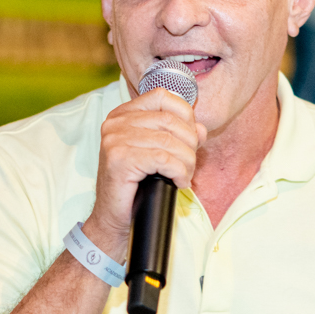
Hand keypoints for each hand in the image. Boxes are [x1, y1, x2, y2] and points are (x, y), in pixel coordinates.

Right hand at [83, 89, 206, 262]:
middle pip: (170, 120)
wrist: (114, 217)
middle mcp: (115, 122)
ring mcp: (114, 139)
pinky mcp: (119, 159)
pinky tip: (178, 182)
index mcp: (123, 114)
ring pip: (169, 141)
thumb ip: (179, 136)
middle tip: (190, 165)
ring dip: (187, 162)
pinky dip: (179, 172)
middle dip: (190, 144)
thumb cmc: (137, 185)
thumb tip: (200, 129)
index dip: (185, 115)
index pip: (162, 96)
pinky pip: (163, 159)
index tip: (190, 139)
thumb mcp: (159, 153)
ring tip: (185, 176)